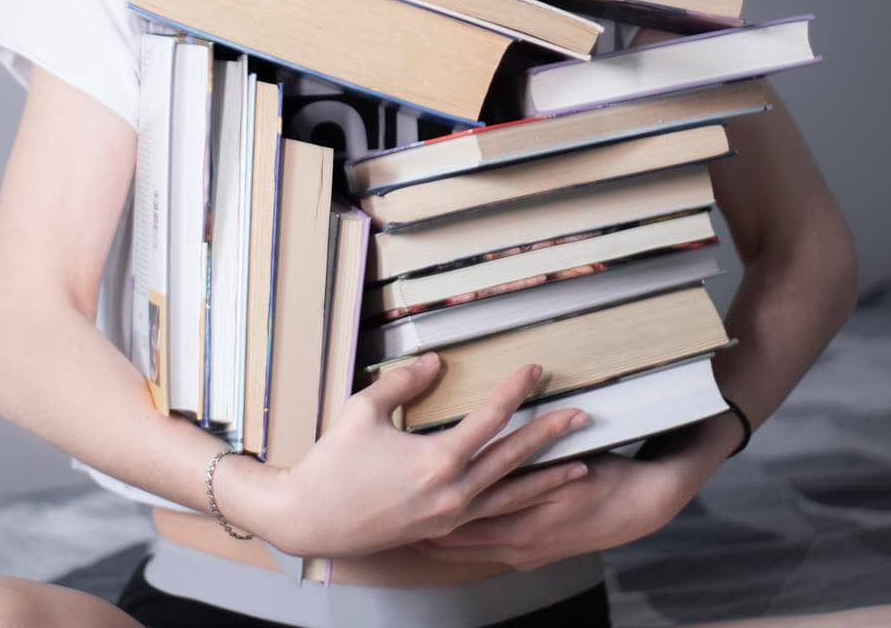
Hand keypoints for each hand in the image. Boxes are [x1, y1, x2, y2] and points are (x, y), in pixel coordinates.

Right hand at [239, 354, 593, 558]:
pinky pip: (491, 518)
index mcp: (436, 462)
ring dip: (547, 480)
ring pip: (510, 498)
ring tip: (581, 468)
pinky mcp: (440, 530)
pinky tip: (533, 501)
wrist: (309, 519)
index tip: (535, 370)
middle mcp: (451, 495)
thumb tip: (437, 361)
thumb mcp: (365, 409)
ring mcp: (449, 518)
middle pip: (512, 461)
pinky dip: (519, 507)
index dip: (515, 391)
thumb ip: (405, 380)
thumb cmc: (333, 462)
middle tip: (580, 416)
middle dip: (549, 436)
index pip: (489, 420)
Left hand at [415, 447, 683, 570]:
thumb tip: (484, 443)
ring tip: (407, 528)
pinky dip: (463, 545)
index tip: (403, 491)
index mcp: (522, 518)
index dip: (432, 506)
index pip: (464, 517)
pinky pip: (486, 553)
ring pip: (468, 549)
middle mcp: (518, 542)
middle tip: (393, 517)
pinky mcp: (531, 555)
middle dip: (424, 530)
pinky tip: (446, 536)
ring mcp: (524, 552)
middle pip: (457, 540)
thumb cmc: (601, 476)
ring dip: (439, 539)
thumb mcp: (559, 458)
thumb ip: (524, 455)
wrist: (638, 506)